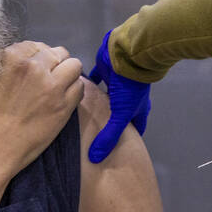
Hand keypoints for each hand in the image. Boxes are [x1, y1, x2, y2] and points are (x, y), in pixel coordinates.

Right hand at [0, 41, 83, 176]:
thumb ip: (1, 64)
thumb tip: (16, 60)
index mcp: (11, 57)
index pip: (34, 45)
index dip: (35, 57)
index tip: (32, 70)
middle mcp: (35, 67)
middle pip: (57, 53)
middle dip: (53, 63)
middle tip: (45, 79)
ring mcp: (52, 86)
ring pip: (73, 65)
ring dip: (67, 74)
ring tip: (57, 87)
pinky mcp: (64, 106)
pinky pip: (79, 87)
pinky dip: (73, 90)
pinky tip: (61, 100)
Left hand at [87, 30, 150, 162]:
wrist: (129, 53)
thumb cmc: (130, 86)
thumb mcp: (121, 115)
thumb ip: (109, 136)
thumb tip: (96, 158)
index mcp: (137, 109)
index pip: (136, 129)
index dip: (129, 140)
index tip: (118, 151)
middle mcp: (128, 97)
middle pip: (118, 115)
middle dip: (108, 124)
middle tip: (95, 136)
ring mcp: (116, 84)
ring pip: (104, 98)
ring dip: (96, 105)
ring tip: (82, 117)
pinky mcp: (105, 71)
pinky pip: (94, 80)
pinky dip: (86, 85)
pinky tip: (74, 91)